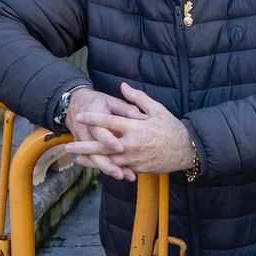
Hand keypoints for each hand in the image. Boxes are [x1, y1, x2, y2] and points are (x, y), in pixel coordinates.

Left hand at [69, 82, 196, 178]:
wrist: (187, 150)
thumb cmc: (172, 128)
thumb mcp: (157, 109)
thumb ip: (138, 98)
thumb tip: (122, 86)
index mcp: (136, 128)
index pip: (110, 122)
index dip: (93, 119)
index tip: (79, 116)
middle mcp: (133, 144)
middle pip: (103, 146)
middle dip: (84, 146)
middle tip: (68, 146)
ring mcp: (135, 159)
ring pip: (109, 161)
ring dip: (92, 160)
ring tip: (77, 159)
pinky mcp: (139, 168)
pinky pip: (121, 169)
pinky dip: (108, 167)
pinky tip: (97, 166)